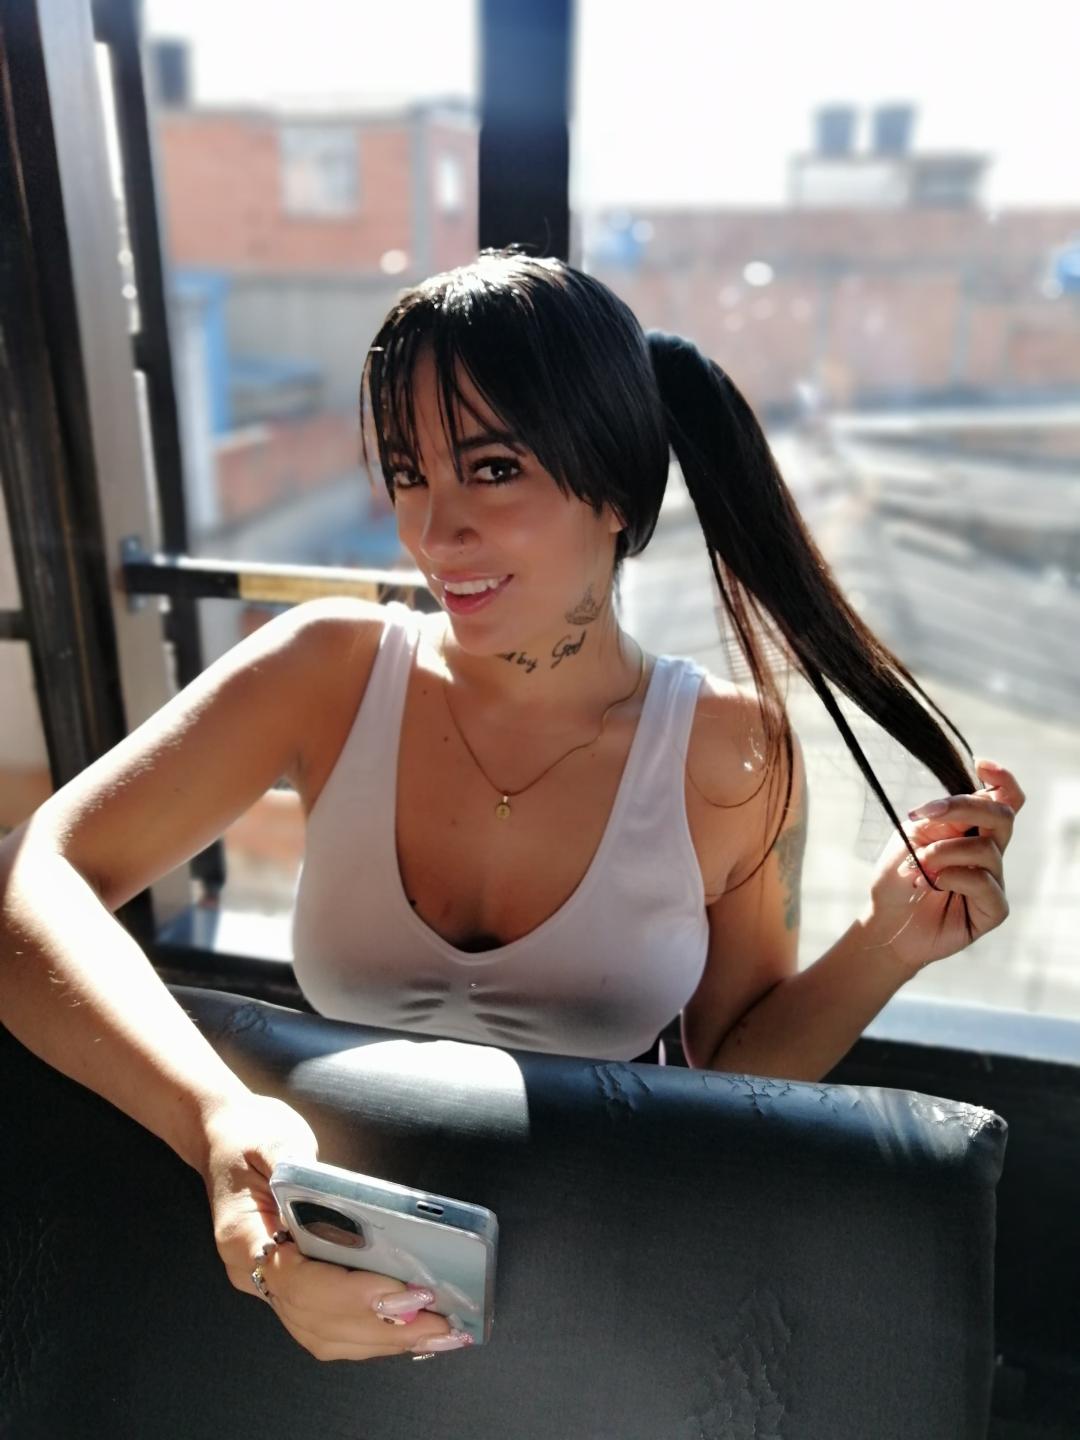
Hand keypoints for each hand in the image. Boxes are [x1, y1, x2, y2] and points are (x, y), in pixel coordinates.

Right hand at [201, 1092, 467, 1359]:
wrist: (222, 1138)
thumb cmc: (247, 1135)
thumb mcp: (271, 1136)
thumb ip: (298, 1162)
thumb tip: (342, 1193)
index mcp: (242, 1238)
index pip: (299, 1282)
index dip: (353, 1293)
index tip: (403, 1292)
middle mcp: (252, 1272)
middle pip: (317, 1320)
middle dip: (381, 1325)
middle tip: (438, 1322)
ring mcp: (268, 1285)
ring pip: (324, 1334)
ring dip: (381, 1339)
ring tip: (436, 1333)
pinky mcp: (291, 1286)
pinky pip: (328, 1325)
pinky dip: (369, 1333)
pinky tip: (409, 1330)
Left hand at [861, 758, 1023, 974]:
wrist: (884, 920)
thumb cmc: (897, 876)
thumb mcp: (913, 836)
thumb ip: (945, 817)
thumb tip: (976, 798)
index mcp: (972, 829)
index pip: (1003, 799)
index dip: (1002, 779)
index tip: (980, 764)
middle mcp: (989, 852)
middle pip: (1002, 816)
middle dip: (963, 808)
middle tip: (924, 816)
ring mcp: (994, 881)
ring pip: (987, 850)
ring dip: (942, 853)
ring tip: (914, 867)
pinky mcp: (993, 910)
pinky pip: (985, 884)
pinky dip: (954, 878)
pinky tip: (932, 884)